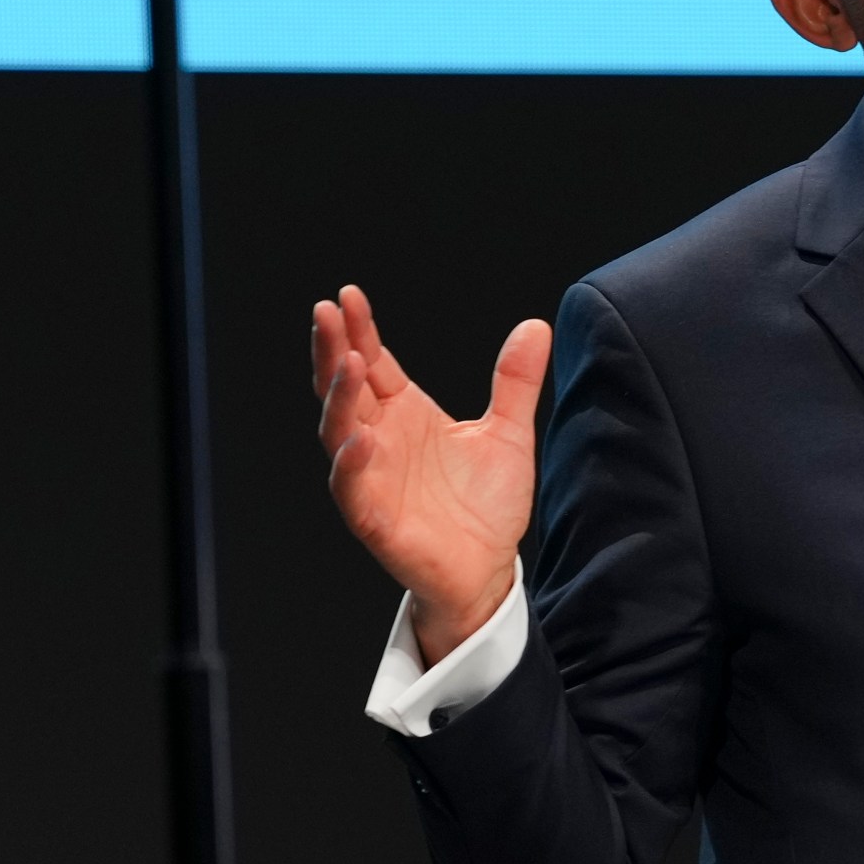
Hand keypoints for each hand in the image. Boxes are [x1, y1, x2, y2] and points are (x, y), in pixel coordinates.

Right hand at [312, 285, 551, 662]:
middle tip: (327, 312)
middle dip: (333, 350)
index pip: (374, 363)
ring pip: (339, 431)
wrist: (489, 568)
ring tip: (348, 362)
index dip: (360, 330)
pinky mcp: (374, 518)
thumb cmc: (485, 504)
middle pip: (344, 388)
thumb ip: (515, 382)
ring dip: (340, 397)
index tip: (350, 295)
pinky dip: (352, 463)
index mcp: (404, 415)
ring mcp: (371, 477)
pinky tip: (360, 439)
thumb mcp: (508, 433)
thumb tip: (536, 326)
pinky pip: (352, 487)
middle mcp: (379, 440)